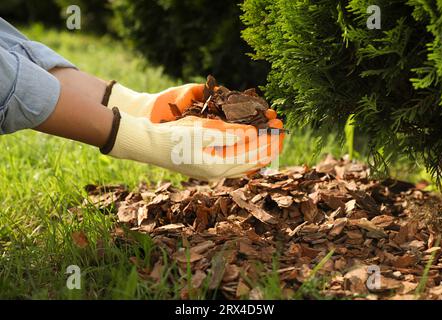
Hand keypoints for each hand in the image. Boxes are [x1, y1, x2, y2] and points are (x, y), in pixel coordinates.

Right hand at [104, 82, 284, 180]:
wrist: (149, 145)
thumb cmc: (173, 138)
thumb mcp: (203, 131)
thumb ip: (229, 134)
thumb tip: (252, 134)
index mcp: (218, 167)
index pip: (253, 158)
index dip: (269, 145)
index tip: (282, 132)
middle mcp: (218, 173)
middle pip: (251, 162)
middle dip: (268, 146)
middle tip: (282, 132)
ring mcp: (212, 170)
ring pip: (243, 162)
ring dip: (257, 148)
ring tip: (271, 136)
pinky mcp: (206, 164)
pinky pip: (232, 160)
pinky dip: (244, 152)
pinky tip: (250, 143)